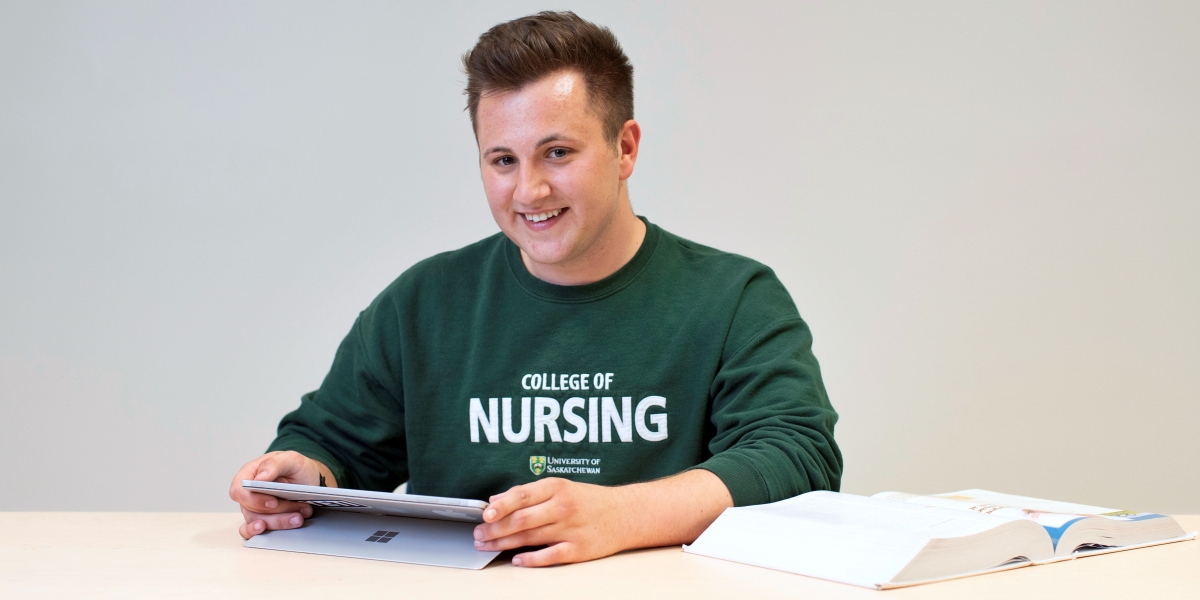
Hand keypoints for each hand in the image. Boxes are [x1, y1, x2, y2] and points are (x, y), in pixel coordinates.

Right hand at [228, 450, 333, 538]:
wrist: (309, 480)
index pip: (239, 490)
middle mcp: (248, 493)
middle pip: (250, 510)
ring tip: (299, 518)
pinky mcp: (262, 519)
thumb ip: (274, 464)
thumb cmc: (296, 468)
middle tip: (300, 509)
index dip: (254, 500)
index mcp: (250, 474)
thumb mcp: (291, 459)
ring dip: (280, 522)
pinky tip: (276, 534)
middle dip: (276, 512)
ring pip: (257, 522)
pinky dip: (262, 534)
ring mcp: (254, 508)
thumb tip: (259, 479)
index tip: (274, 502)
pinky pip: (252, 531)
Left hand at [472, 469, 732, 566]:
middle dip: (495, 528)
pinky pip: (550, 555)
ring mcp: (571, 529)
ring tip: (487, 545)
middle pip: (521, 519)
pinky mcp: (579, 549)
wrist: (626, 514)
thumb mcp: (560, 488)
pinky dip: (532, 559)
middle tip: (478, 534)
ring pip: (530, 537)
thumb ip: (529, 494)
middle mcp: (563, 507)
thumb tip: (496, 500)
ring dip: (504, 543)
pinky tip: (517, 560)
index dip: (500, 505)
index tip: (483, 513)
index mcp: (557, 487)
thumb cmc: (589, 500)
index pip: (521, 495)